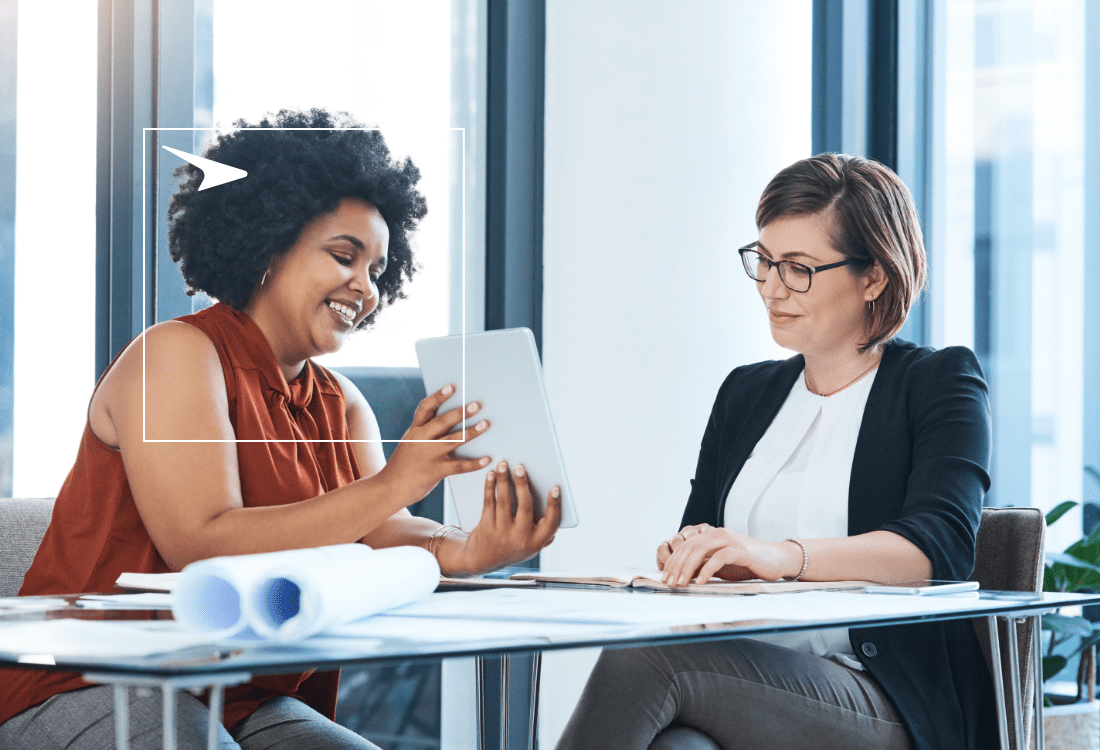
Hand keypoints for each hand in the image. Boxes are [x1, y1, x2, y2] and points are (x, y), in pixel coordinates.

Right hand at [375, 385, 491, 504]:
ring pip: (453, 440)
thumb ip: (426, 434)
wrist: (389, 489)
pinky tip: (486, 459)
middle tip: (477, 405)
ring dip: (471, 432)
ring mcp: (428, 455)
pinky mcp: (435, 471)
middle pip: (442, 421)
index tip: (452, 387)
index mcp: (414, 430)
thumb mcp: (410, 444)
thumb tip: (450, 423)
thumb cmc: (403, 466)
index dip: (438, 396)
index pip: (426, 408)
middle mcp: (420, 439)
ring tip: (485, 424)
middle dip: (461, 412)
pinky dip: (474, 463)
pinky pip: (459, 466)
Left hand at [451, 461, 561, 574]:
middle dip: (522, 484)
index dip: (554, 506)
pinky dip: (490, 487)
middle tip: (520, 467)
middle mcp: (520, 538)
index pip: (550, 523)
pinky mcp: (486, 527)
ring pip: (504, 501)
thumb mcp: (530, 545)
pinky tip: (491, 475)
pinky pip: (489, 502)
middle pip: (525, 507)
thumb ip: (543, 532)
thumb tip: (554, 501)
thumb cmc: (510, 546)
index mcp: (536, 542)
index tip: (555, 488)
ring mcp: (502, 533)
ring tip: (503, 465)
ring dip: (503, 480)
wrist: (481, 560)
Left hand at [657, 524, 798, 586]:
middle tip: (669, 583)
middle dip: (676, 566)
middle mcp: (716, 534)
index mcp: (709, 535)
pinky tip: (701, 582)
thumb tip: (682, 577)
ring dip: (688, 568)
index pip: (684, 546)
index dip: (672, 562)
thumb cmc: (746, 563)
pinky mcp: (739, 549)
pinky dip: (707, 570)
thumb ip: (703, 564)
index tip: (665, 578)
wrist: (774, 559)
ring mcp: (727, 540)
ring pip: (700, 550)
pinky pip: (718, 558)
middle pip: (688, 548)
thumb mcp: (720, 564)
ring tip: (681, 583)